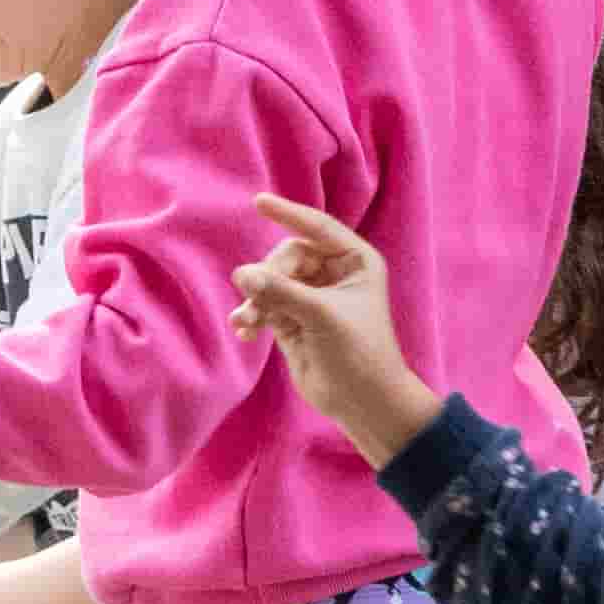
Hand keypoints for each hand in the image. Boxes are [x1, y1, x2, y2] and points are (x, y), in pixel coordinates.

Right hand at [232, 196, 438, 455]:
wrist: (361, 401)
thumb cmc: (357, 352)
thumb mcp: (321, 316)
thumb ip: (281, 292)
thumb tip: (241, 273)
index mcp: (354, 261)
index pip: (317, 227)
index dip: (288, 213)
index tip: (258, 202)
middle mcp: (333, 274)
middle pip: (287, 258)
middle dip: (269, 277)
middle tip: (259, 301)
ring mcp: (311, 298)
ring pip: (271, 282)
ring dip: (256, 300)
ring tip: (246, 322)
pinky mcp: (293, 321)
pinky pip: (265, 306)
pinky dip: (253, 316)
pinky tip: (244, 331)